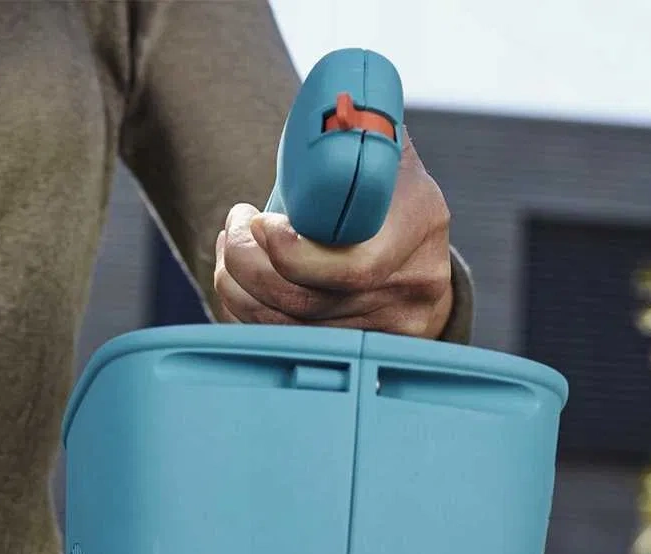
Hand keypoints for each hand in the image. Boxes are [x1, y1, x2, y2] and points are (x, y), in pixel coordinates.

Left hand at [214, 130, 453, 337]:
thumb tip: (329, 102)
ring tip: (229, 246)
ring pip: (290, 327)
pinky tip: (237, 281)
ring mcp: (387, 328)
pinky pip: (288, 343)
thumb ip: (358, 130)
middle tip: (234, 227)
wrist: (419, 255)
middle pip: (308, 300)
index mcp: (421, 226)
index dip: (293, 255)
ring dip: (238, 287)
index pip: (353, 267)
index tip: (259, 222)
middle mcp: (411, 285)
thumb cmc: (387, 193)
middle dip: (248, 264)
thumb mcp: (386, 152)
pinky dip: (248, 313)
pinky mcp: (359, 354)